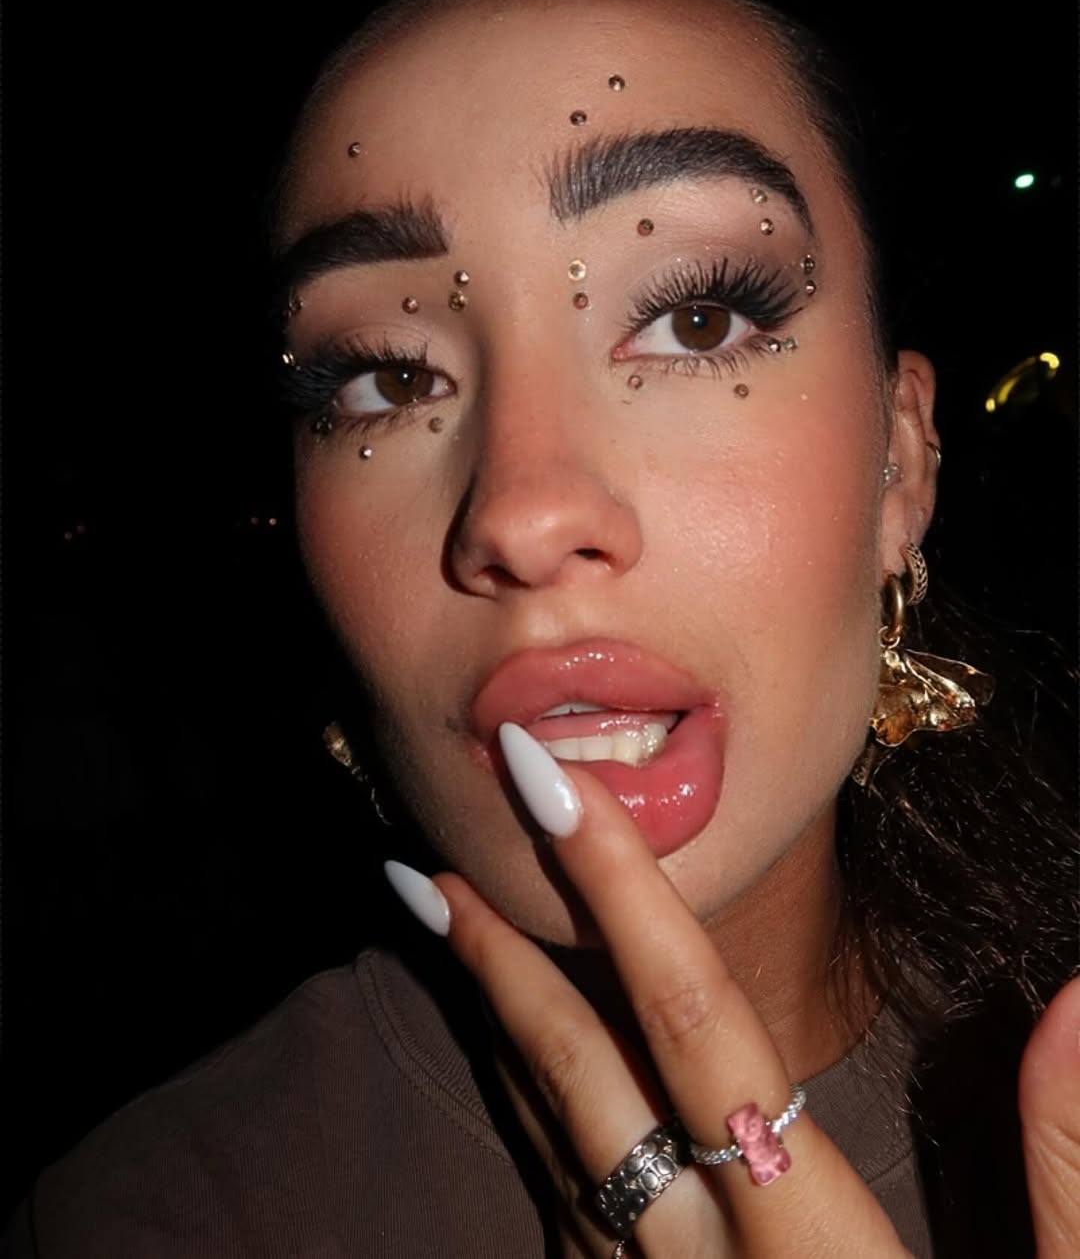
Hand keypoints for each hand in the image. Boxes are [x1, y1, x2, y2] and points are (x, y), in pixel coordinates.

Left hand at [389, 725, 1079, 1255]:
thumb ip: (1074, 1172)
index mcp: (812, 1241)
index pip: (701, 1023)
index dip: (621, 891)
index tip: (552, 787)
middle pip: (586, 1085)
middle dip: (502, 961)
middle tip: (424, 861)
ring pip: (555, 1149)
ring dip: (495, 1029)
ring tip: (441, 928)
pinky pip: (565, 1214)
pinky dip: (530, 1118)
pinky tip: (514, 1064)